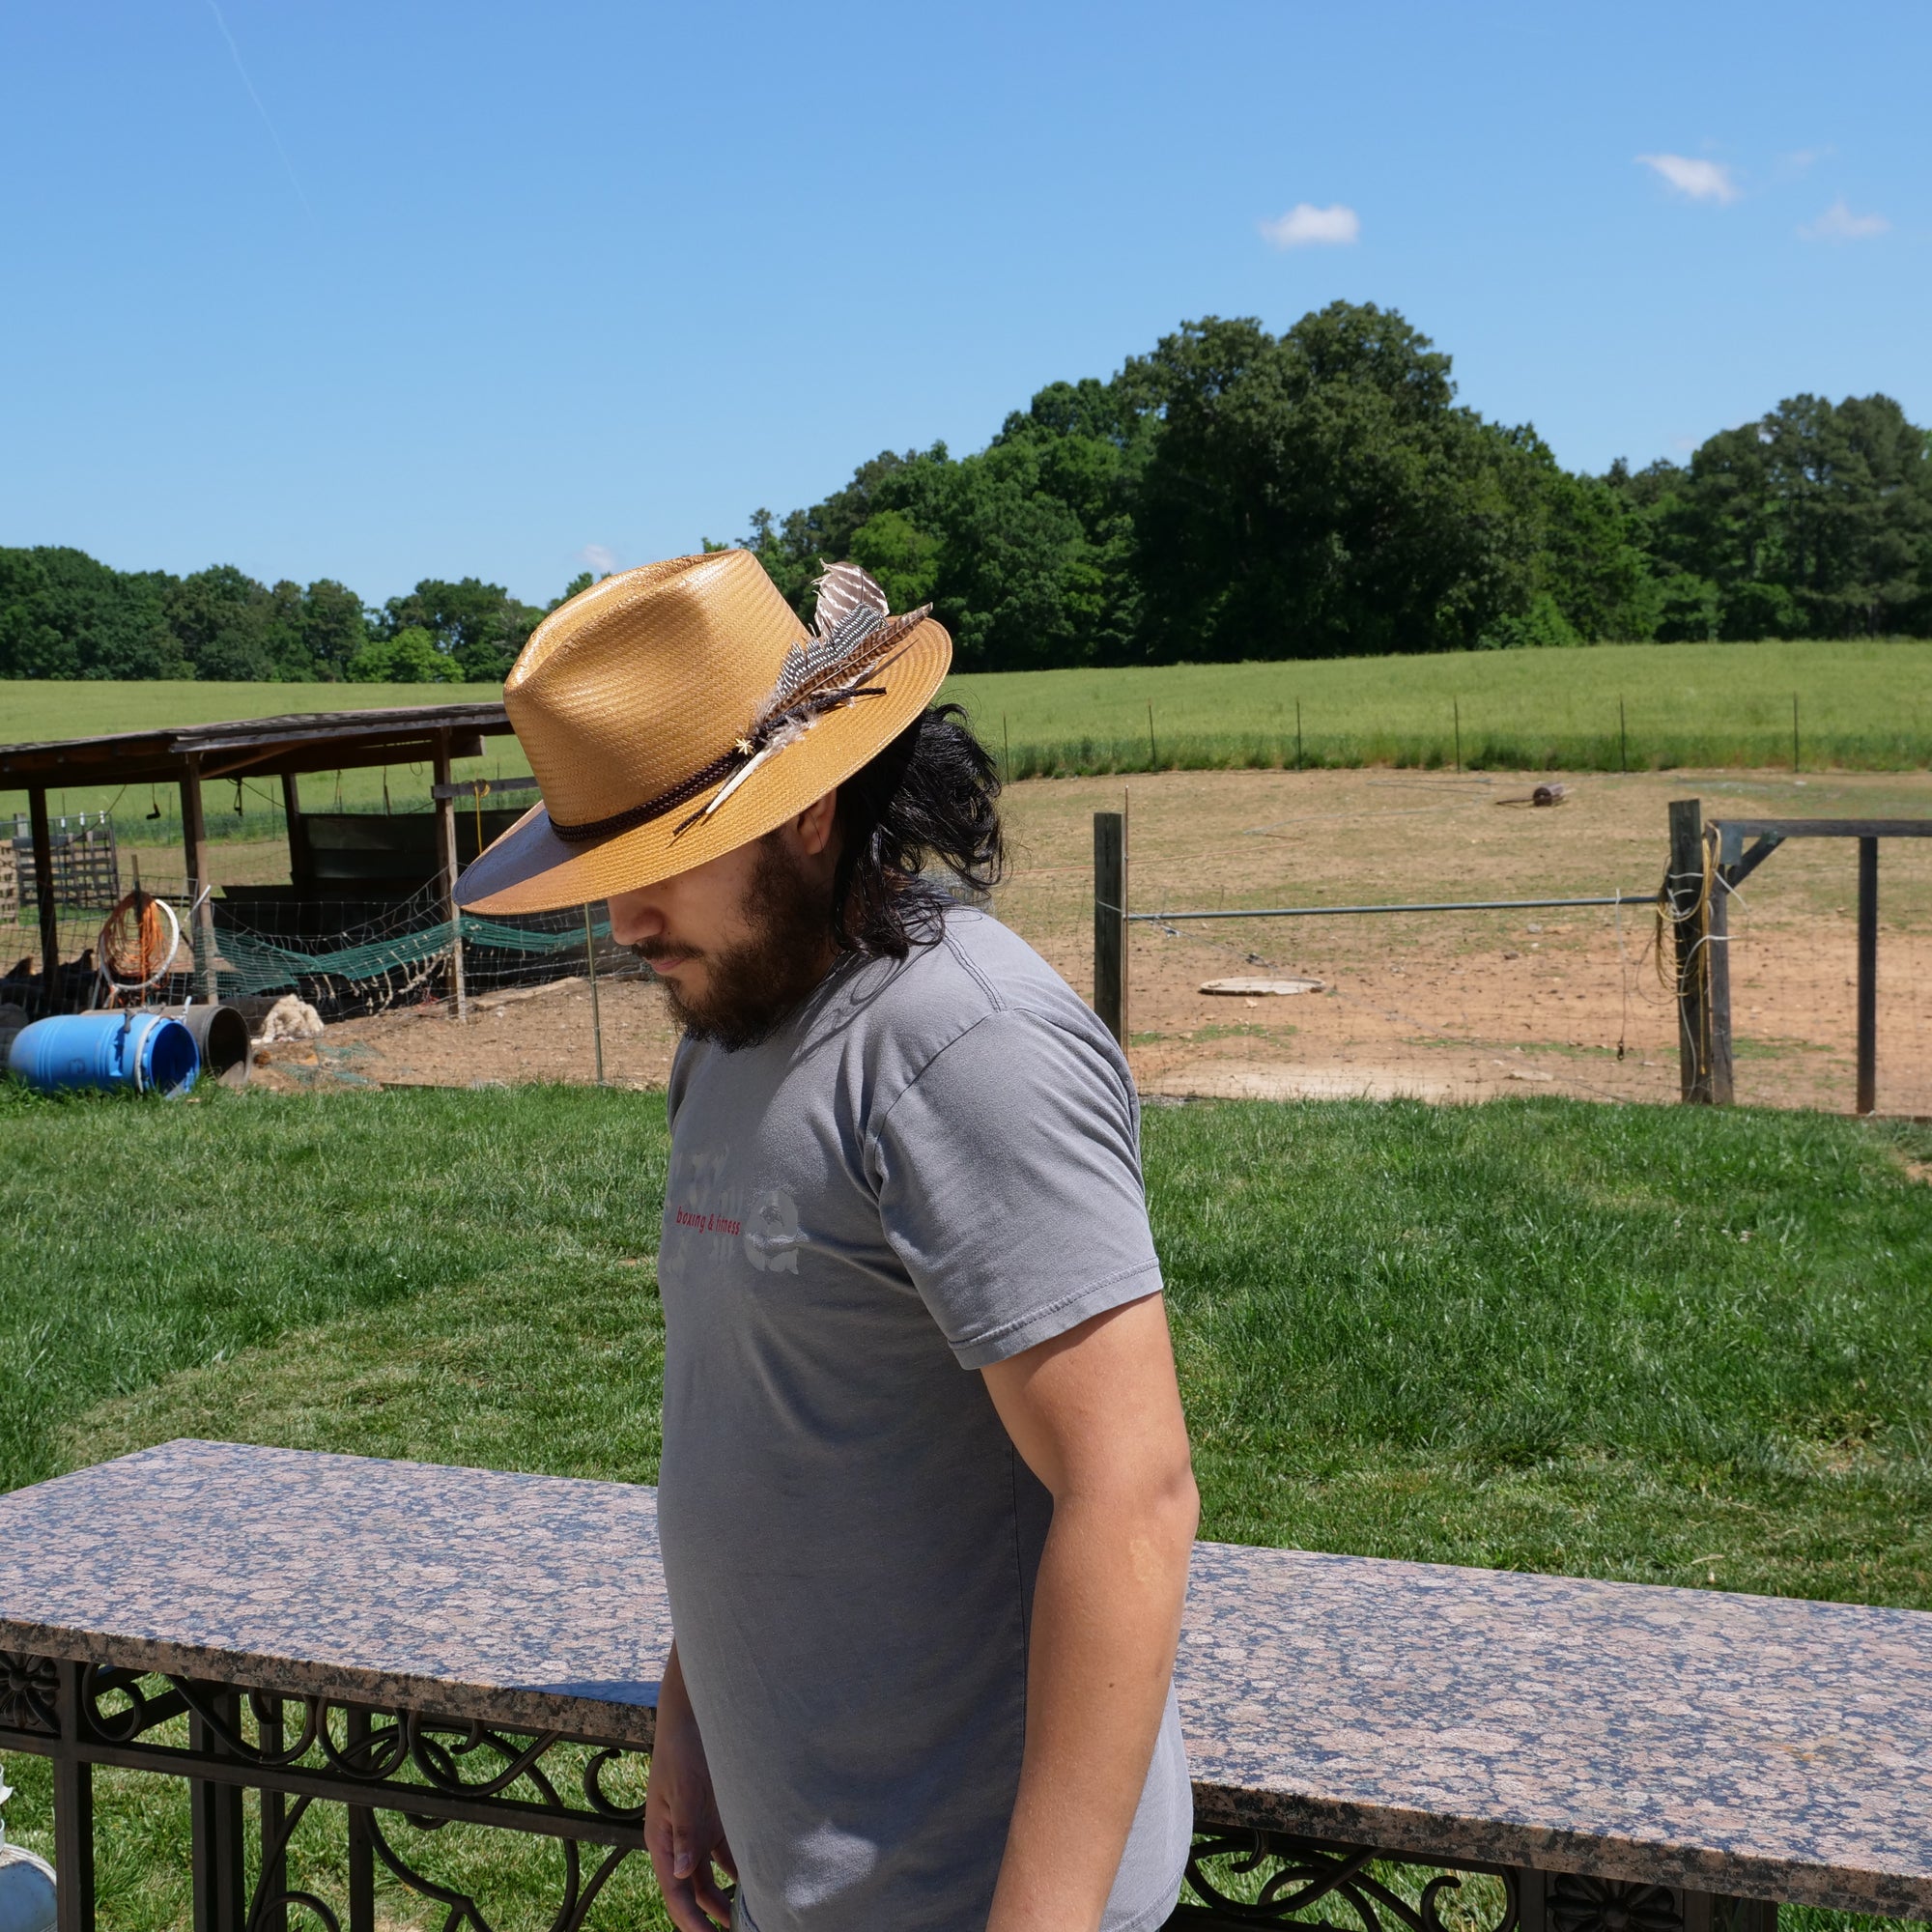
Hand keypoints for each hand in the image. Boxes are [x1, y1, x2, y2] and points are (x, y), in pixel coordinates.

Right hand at [646, 1645, 736, 1930]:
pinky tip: (765, 1879)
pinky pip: (731, 1851)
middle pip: (695, 1890)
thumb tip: (680, 1873)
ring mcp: (700, 1830)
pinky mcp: (719, 1816)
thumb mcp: (683, 1790)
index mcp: (662, 1839)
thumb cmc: (682, 1747)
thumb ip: (685, 1831)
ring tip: (753, 1916)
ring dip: (729, 1895)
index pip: (675, 1892)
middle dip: (712, 1915)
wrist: (695, 1710)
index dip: (691, 1920)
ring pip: (714, 1875)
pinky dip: (743, 1867)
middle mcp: (680, 1841)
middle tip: (740, 1931)